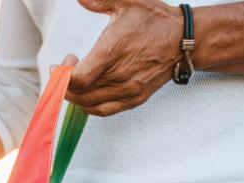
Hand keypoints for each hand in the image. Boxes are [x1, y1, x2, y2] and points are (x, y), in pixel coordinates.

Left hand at [66, 0, 181, 116]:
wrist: (183, 40)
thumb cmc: (153, 20)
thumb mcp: (127, 1)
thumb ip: (100, 0)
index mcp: (113, 52)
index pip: (78, 79)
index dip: (62, 76)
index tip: (60, 64)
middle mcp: (119, 76)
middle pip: (79, 93)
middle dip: (65, 82)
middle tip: (66, 68)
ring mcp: (127, 91)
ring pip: (88, 104)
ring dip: (75, 94)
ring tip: (75, 78)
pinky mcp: (133, 100)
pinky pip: (102, 110)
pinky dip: (88, 105)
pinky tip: (85, 93)